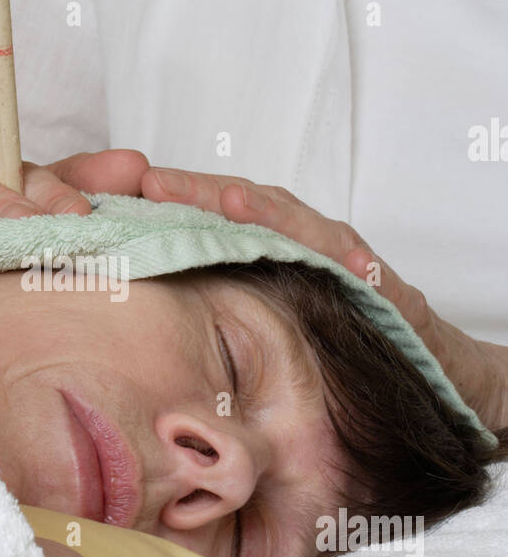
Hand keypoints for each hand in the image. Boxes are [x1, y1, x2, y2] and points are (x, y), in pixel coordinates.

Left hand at [142, 166, 507, 432]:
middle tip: (154, 183)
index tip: (126, 196)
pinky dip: (345, 256)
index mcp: (270, 255)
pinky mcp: (388, 287)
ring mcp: (347, 261)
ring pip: (300, 226)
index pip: (214, 220)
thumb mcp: (269, 334)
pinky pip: (360, 268)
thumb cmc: (343, 349)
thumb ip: (220, 325)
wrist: (430, 373)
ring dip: (267, 211)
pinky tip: (332, 251)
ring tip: (230, 201)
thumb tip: (149, 343)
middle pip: (248, 209)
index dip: (174, 206)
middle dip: (202, 194)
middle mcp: (305, 247)